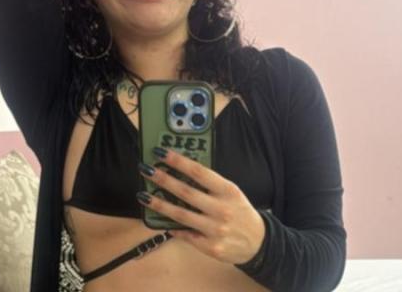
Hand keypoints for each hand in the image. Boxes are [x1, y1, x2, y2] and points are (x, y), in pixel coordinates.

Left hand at [137, 147, 265, 264]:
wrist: (259, 243)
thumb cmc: (241, 212)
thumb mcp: (232, 193)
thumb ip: (211, 185)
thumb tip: (182, 172)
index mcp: (228, 190)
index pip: (199, 172)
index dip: (178, 162)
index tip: (162, 154)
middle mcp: (221, 209)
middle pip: (186, 192)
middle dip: (163, 180)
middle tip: (146, 170)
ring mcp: (215, 229)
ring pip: (181, 215)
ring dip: (159, 204)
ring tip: (143, 196)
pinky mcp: (210, 247)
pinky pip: (185, 235)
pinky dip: (172, 227)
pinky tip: (160, 220)